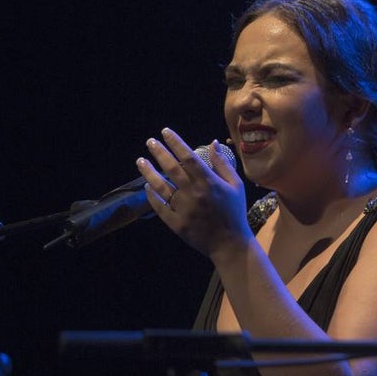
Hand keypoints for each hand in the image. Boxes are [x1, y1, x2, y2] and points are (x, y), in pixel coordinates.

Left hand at [137, 128, 249, 259]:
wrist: (230, 243)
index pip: (189, 157)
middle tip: (150, 142)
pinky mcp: (175, 223)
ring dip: (149, 172)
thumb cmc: (234, 212)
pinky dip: (152, 195)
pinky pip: (159, 206)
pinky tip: (147, 186)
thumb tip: (213, 143)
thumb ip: (223, 164)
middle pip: (172, 168)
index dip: (176, 143)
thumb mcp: (236, 186)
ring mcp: (183, 209)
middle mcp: (194, 193)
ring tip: (140, 161)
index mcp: (209, 183)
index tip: (165, 132)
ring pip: (161, 186)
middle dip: (159, 152)